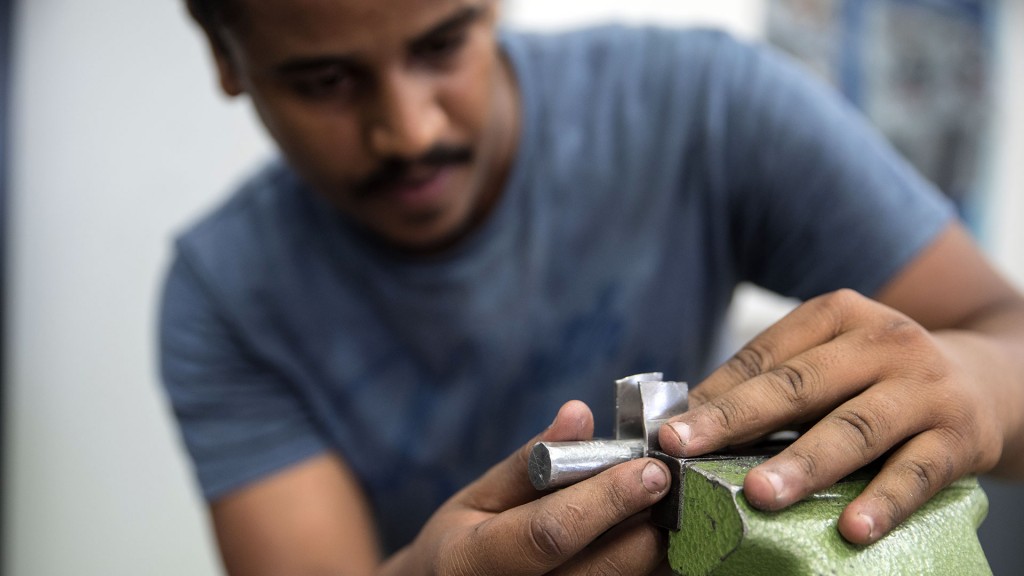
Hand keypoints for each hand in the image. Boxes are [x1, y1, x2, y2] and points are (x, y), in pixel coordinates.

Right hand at [385, 400, 672, 574]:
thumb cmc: (462, 545)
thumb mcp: (478, 497)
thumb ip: (529, 462)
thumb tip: (579, 414)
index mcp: (474, 562)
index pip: (551, 532)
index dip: (606, 500)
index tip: (649, 469)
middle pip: (602, 571)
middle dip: (646, 526)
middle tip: (674, 487)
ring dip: (655, 551)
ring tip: (669, 510)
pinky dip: (645, 568)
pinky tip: (651, 538)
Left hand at [658, 289, 1004, 544]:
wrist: (991, 378)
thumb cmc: (884, 374)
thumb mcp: (833, 357)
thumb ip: (775, 380)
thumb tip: (693, 419)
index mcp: (838, 315)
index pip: (765, 356)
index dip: (715, 393)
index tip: (669, 427)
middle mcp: (882, 342)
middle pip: (798, 386)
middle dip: (735, 419)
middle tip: (685, 447)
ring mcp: (922, 388)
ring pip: (853, 429)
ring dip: (802, 464)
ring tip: (758, 494)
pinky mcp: (958, 436)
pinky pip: (916, 473)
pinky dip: (883, 502)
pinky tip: (851, 528)